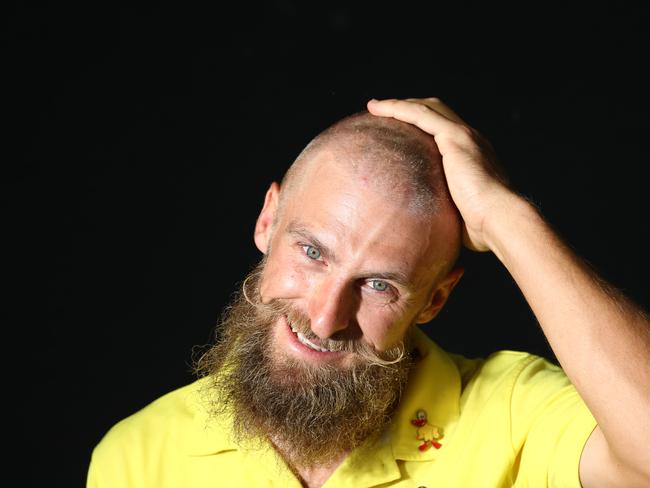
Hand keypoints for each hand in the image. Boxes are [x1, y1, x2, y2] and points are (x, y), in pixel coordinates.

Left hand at [367, 97, 515, 251]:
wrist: (500, 219)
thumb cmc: (482, 227)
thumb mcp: (459, 215)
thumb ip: (445, 212)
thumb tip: (427, 229)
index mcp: (473, 156)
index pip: (446, 131)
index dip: (424, 127)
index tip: (404, 131)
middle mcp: (470, 140)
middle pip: (437, 112)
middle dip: (410, 108)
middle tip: (385, 113)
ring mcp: (463, 136)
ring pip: (426, 108)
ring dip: (398, 104)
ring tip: (374, 106)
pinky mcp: (455, 136)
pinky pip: (419, 115)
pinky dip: (397, 108)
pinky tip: (377, 108)